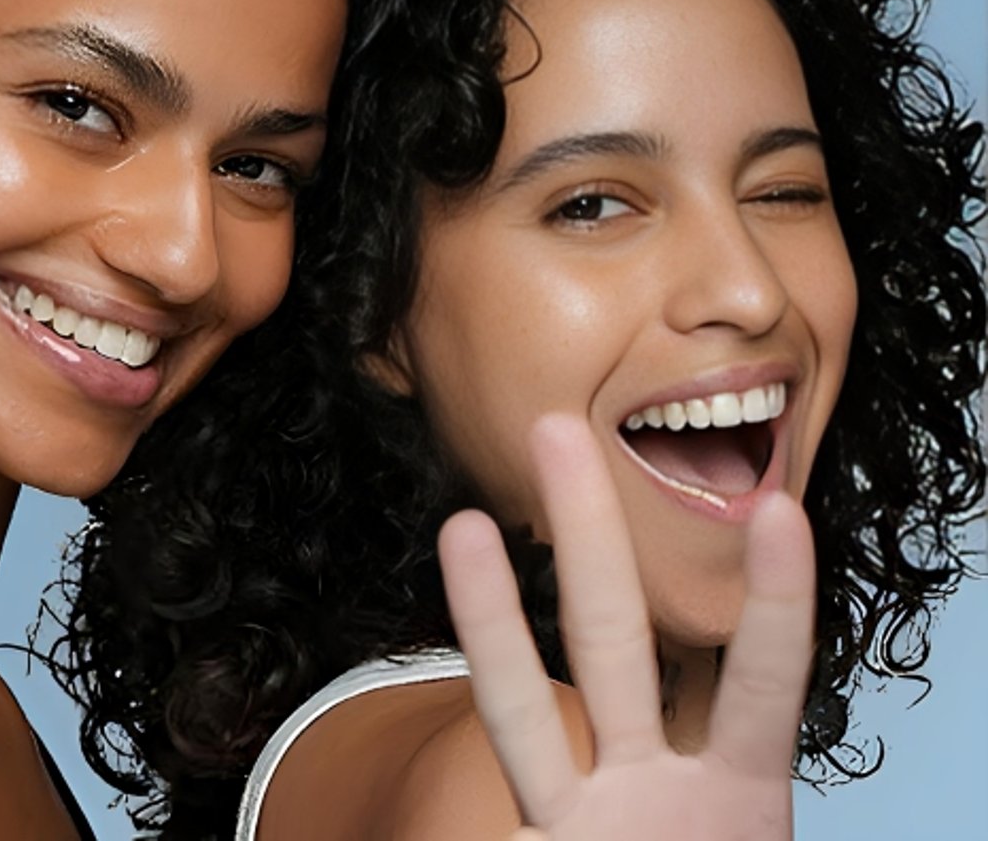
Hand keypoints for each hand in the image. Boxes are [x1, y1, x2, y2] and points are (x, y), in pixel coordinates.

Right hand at [437, 413, 814, 840]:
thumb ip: (740, 781)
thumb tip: (739, 739)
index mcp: (736, 799)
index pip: (760, 686)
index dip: (778, 604)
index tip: (779, 513)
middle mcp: (652, 792)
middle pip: (614, 643)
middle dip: (590, 536)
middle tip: (560, 431)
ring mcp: (585, 822)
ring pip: (521, 703)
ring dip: (486, 610)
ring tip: (461, 523)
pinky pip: (497, 796)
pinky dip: (480, 755)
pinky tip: (454, 711)